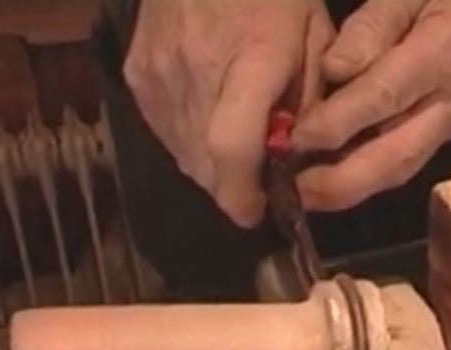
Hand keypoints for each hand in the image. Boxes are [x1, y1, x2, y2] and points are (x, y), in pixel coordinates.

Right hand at [124, 0, 333, 226]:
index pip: (233, 147)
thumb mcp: (314, 36)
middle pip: (205, 163)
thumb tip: (302, 159)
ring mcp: (157, 74)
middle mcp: (195, 71)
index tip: (260, 211)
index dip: (244, 192)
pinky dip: (190, 142)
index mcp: (251, 60)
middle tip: (258, 185)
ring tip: (239, 151)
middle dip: (234, 187)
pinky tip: (212, 124)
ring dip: (212, 167)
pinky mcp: (135, 75)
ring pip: (183, 153)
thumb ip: (312, 101)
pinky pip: (165, 131)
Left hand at [292, 0, 450, 211]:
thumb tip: (332, 70)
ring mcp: (446, 131)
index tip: (296, 136)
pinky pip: (396, 171)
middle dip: (339, 180)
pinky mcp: (437, 144)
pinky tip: (319, 188)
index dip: (340, 121)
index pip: (387, 95)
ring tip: (297, 196)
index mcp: (446, 53)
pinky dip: (356, 185)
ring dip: (344, 192)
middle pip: (394, 156)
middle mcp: (450, 104)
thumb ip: (372, 25)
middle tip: (289, 189)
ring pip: (395, 173)